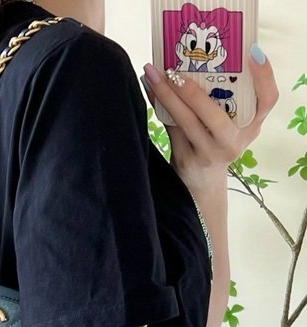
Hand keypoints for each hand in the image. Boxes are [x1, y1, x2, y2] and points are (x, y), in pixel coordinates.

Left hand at [142, 50, 278, 190]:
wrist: (204, 182)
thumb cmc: (219, 142)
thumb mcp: (234, 124)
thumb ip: (229, 96)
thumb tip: (202, 54)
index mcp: (251, 126)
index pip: (267, 100)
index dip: (264, 77)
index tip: (253, 52)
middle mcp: (232, 143)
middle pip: (215, 116)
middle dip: (192, 92)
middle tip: (173, 71)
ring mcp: (208, 154)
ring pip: (187, 122)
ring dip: (167, 96)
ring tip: (153, 74)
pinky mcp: (186, 160)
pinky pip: (170, 129)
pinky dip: (158, 107)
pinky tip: (149, 89)